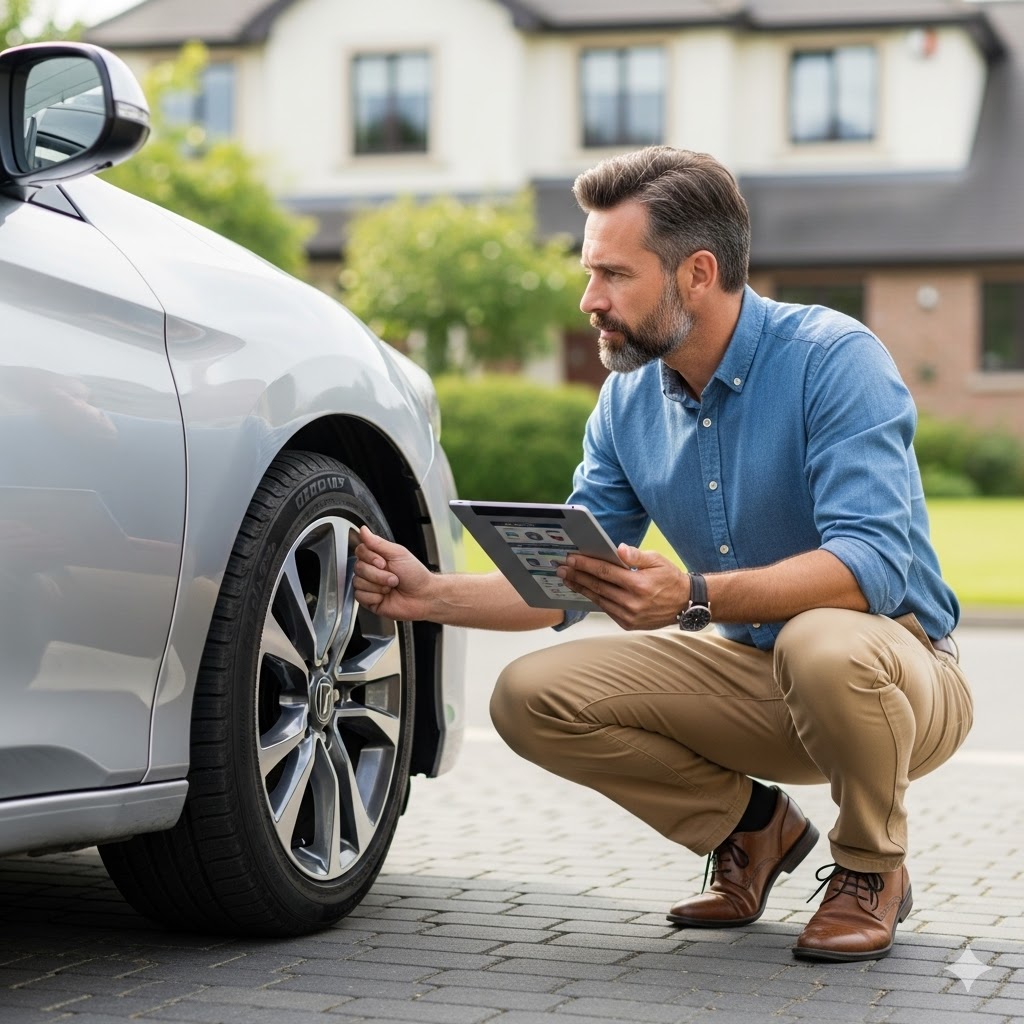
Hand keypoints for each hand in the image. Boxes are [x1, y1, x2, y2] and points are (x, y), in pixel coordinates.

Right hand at [353, 526, 435, 619]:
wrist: (423, 596)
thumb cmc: (415, 575)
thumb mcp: (398, 553)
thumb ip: (378, 542)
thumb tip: (363, 530)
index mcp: (377, 557)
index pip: (360, 551)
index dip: (370, 558)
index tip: (384, 562)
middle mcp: (371, 571)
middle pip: (358, 568)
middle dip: (378, 574)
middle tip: (393, 577)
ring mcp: (369, 586)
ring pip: (358, 582)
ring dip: (378, 586)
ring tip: (391, 587)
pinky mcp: (368, 601)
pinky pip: (360, 596)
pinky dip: (374, 597)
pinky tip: (385, 597)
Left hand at [558, 544, 687, 630]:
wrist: (685, 604)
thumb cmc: (670, 579)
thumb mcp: (658, 560)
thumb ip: (636, 555)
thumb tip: (618, 549)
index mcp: (639, 584)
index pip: (605, 572)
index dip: (586, 565)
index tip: (571, 558)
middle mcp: (633, 602)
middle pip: (597, 586)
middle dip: (577, 576)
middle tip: (561, 569)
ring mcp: (630, 616)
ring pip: (599, 600)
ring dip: (581, 589)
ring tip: (567, 579)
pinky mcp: (628, 624)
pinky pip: (606, 610)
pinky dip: (594, 599)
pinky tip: (584, 591)